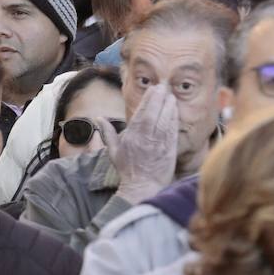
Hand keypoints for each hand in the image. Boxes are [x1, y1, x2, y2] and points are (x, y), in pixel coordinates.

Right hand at [100, 85, 178, 203]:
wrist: (142, 187)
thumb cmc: (127, 169)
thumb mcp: (113, 151)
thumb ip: (107, 133)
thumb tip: (98, 118)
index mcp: (132, 136)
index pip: (141, 112)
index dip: (148, 99)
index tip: (153, 89)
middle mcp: (145, 137)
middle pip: (154, 112)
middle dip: (160, 97)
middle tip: (164, 86)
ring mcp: (159, 143)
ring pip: (165, 119)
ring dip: (169, 105)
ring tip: (171, 95)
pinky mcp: (170, 149)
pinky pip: (172, 130)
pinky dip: (174, 118)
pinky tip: (175, 110)